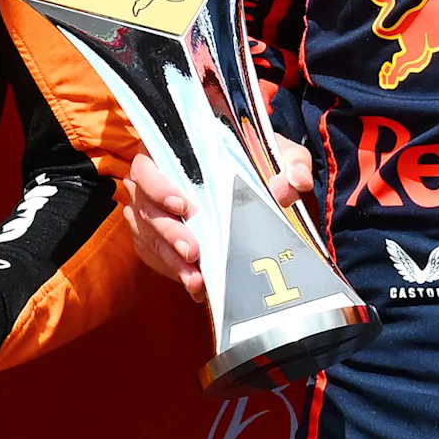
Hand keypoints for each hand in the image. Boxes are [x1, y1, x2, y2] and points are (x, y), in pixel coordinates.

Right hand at [124, 136, 314, 299]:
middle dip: (169, 233)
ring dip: (171, 260)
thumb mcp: (280, 153)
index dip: (158, 187)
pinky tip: (196, 285)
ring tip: (195, 279)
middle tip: (194, 251)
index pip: (146, 168)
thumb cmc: (258, 161)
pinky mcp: (157, 239)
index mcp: (174, 152)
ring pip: (149, 237)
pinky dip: (174, 272)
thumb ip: (291, 162)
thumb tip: (293, 184)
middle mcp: (154, 183)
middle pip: (146, 209)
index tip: (184, 207)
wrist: (254, 184)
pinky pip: (155, 258)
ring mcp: (152, 213)